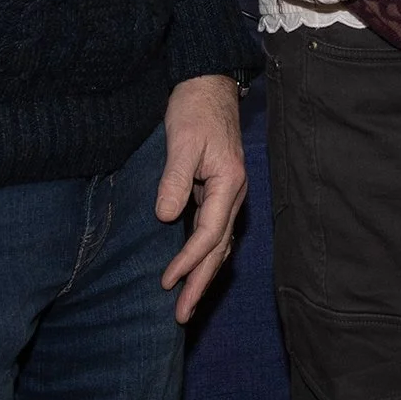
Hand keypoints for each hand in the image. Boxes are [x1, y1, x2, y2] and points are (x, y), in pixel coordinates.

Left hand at [157, 74, 247, 322]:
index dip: (188, 262)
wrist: (208, 83)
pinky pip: (215, 232)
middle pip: (220, 248)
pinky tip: (194, 269)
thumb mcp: (182, 141)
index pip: (209, 234)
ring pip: (220, 244)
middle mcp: (234, 193)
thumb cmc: (195, 109)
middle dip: (201, 283)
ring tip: (187, 303)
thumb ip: (175, 179)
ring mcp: (229, 194)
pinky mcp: (219, 191)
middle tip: (181, 316)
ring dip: (204, 275)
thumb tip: (167, 217)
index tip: (166, 283)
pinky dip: (205, 256)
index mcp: (229, 183)